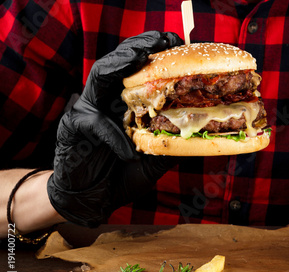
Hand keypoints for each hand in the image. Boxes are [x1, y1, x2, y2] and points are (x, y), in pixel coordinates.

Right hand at [47, 31, 182, 226]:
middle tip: (160, 38)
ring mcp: (89, 110)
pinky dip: (113, 135)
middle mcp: (107, 101)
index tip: (178, 42)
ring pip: (100, 76)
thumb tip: (198, 135)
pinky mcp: (74, 127)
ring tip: (140, 55)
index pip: (139, 71)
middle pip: (119, 63)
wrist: (94, 200)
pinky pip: (95, 124)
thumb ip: (169, 147)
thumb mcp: (154, 161)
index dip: (156, 55)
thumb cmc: (123, 176)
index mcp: (126, 104)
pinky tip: (129, 149)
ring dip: (120, 64)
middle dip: (139, 47)